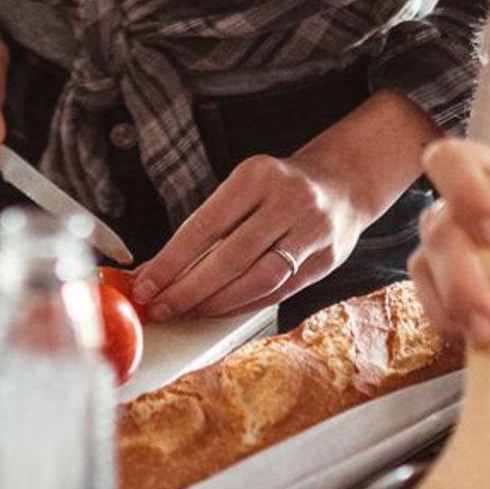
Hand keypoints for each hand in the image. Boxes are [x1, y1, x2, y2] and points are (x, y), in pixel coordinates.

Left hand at [133, 152, 367, 320]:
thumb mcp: (245, 186)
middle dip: (188, 290)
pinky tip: (219, 311)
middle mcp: (288, 201)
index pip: (206, 225)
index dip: (172, 261)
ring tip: (186, 312)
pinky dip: (244, 305)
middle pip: (230, 257)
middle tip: (160, 307)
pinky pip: (278, 292)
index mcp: (258, 176)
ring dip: (216, 303)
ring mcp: (312, 231)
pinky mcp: (327, 260)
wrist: (342, 185)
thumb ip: (208, 225)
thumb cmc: (280, 188)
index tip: (147, 285)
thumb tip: (159, 269)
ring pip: (257, 279)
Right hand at [409, 133, 489, 347]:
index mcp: (481, 170)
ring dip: (467, 317)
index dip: (466, 194)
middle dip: (464, 287)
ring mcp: (437, 251)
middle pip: (439, 237)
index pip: (452, 162)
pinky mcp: (437, 289)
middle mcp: (448, 208)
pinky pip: (442, 315)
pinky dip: (475, 334)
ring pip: (430, 282)